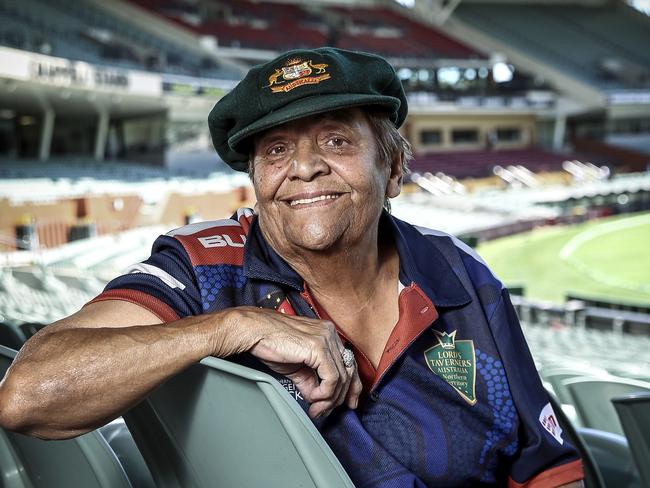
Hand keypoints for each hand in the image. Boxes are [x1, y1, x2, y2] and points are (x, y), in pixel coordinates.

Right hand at [220, 307, 362, 418]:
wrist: (254, 331)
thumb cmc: (269, 342)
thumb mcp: (296, 365)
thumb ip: (310, 380)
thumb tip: (317, 399)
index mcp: (327, 334)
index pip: (348, 363)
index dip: (350, 387)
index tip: (346, 403)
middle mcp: (330, 333)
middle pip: (348, 372)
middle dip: (339, 397)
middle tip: (324, 411)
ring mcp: (326, 338)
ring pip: (341, 378)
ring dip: (329, 399)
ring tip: (315, 408)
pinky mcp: (319, 347)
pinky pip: (331, 378)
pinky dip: (324, 393)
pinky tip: (312, 398)